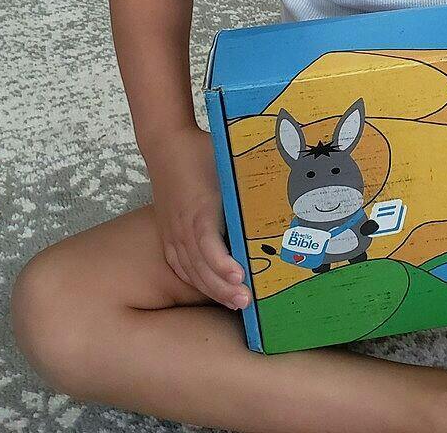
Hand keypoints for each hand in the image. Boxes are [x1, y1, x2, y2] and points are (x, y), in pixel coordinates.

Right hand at [145, 125, 251, 310]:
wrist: (166, 144)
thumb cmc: (202, 152)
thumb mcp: (226, 164)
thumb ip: (246, 182)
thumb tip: (281, 188)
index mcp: (200, 209)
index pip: (208, 245)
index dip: (223, 264)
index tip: (240, 277)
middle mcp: (183, 225)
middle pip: (201, 266)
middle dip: (222, 288)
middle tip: (246, 302)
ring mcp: (172, 232)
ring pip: (190, 270)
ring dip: (211, 289)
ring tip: (235, 303)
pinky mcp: (167, 233)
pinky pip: (179, 265)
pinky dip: (195, 281)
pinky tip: (211, 290)